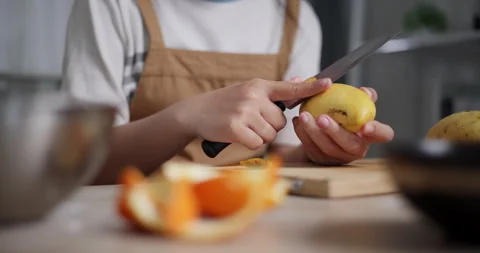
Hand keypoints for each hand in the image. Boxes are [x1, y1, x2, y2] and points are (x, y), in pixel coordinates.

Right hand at [175, 77, 331, 149]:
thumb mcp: (247, 90)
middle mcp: (253, 96)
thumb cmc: (224, 103)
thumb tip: (299, 81)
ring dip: (259, 135)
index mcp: (258, 86)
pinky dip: (249, 143)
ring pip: (270, 134)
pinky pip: (257, 143)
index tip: (328, 84)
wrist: (194, 112)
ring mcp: (244, 112)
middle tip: (252, 121)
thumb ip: (272, 91)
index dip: (310, 88)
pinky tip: (237, 135)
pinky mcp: (236, 128)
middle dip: (269, 125)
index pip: (289, 88)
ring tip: (243, 127)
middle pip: (281, 121)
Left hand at [293, 86, 393, 164]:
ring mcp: (338, 157)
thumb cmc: (342, 118)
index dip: (377, 132)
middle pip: (348, 144)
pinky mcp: (320, 160)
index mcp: (369, 134)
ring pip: (326, 147)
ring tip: (304, 116)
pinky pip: (310, 148)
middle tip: (322, 118)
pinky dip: (302, 134)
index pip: (383, 135)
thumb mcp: (352, 106)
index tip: (365, 126)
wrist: (321, 134)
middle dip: (334, 131)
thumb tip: (365, 92)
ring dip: (313, 131)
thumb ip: (361, 98)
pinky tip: (298, 121)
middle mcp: (356, 149)